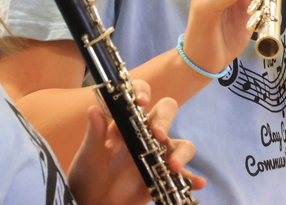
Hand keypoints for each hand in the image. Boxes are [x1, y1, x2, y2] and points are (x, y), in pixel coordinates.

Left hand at [67, 81, 204, 204]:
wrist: (92, 204)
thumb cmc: (87, 175)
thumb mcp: (88, 156)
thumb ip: (94, 134)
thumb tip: (93, 108)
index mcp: (126, 123)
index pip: (139, 97)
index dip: (142, 92)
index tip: (141, 102)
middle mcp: (145, 134)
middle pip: (165, 113)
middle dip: (165, 119)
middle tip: (158, 135)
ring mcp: (156, 155)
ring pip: (180, 143)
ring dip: (182, 152)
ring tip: (175, 167)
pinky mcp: (163, 176)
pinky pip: (183, 175)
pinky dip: (192, 178)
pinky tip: (198, 183)